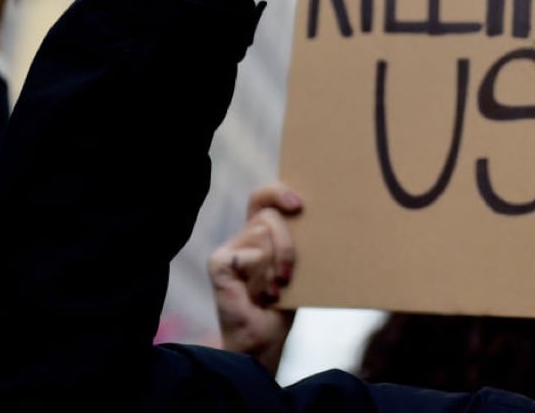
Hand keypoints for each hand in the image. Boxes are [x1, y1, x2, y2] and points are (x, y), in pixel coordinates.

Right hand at [207, 182, 303, 374]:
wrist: (264, 342)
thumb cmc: (284, 304)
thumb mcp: (297, 266)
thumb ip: (296, 240)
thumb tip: (315, 215)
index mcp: (259, 233)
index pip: (263, 197)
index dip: (278, 192)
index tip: (298, 205)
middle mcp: (241, 237)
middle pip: (269, 216)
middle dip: (287, 245)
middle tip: (287, 276)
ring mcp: (227, 249)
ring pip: (263, 234)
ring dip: (276, 267)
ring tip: (273, 290)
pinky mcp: (219, 263)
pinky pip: (251, 256)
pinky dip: (262, 279)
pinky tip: (260, 296)